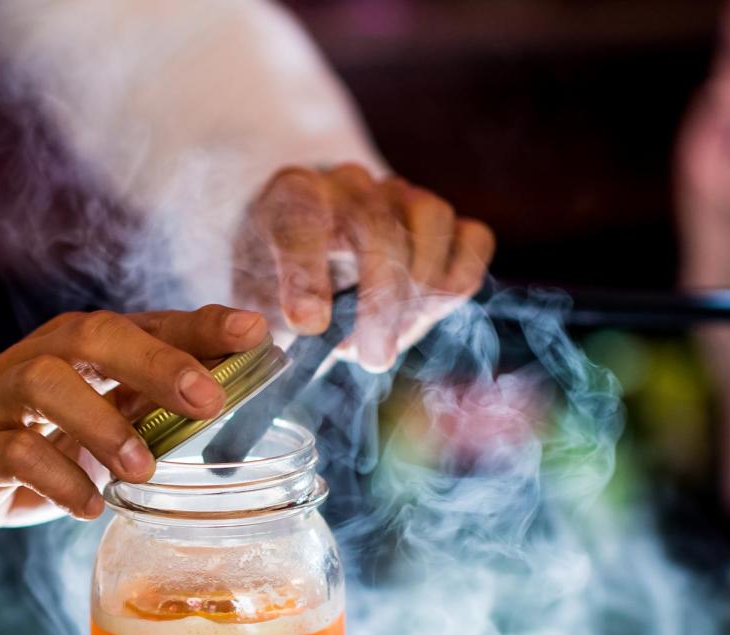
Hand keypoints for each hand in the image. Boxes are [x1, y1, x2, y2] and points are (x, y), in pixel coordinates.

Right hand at [0, 305, 266, 562]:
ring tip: (141, 469)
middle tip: (209, 401)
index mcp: (77, 352)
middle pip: (93, 336)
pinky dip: (54, 478)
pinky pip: (9, 454)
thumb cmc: (19, 448)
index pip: (146, 323)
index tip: (256, 334)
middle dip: (156, 362)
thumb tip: (229, 395)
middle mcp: (36, 363)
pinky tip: (87, 506)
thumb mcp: (90, 423)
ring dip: (101, 423)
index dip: (200, 326)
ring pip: (45, 385)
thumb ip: (147, 406)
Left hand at [234, 164, 494, 371]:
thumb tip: (308, 334)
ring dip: (420, 294)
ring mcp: (399, 192)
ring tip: (394, 340)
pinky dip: (459, 280)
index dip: (306, 274)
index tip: (308, 327)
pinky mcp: (440, 216)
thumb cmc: (277, 282)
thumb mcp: (256, 302)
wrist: (305, 257)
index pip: (300, 219)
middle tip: (371, 357)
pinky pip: (473, 238)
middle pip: (378, 229)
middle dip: (380, 304)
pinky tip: (426, 313)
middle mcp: (348, 182)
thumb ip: (271, 318)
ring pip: (432, 223)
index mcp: (291, 193)